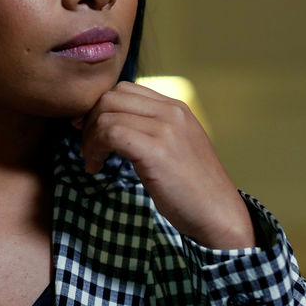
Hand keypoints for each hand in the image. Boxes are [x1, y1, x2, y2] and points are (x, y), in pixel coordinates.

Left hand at [74, 81, 255, 249]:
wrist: (219, 215)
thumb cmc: (191, 188)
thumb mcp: (172, 147)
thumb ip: (149, 129)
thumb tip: (107, 123)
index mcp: (175, 107)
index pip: (124, 89)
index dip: (99, 108)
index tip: (88, 130)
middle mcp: (171, 111)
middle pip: (110, 97)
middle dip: (89, 121)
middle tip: (87, 148)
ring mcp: (166, 128)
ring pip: (106, 114)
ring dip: (89, 138)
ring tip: (92, 160)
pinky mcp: (157, 149)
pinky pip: (111, 133)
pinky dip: (95, 149)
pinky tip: (96, 168)